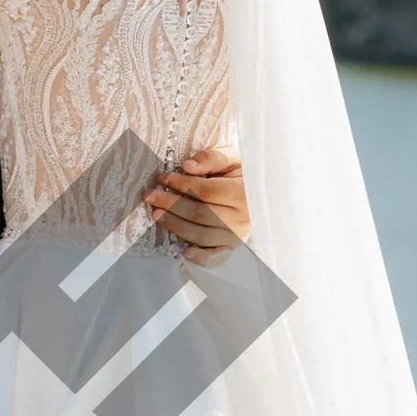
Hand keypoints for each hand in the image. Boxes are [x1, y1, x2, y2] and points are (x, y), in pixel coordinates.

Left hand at [144, 146, 250, 267]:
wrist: (267, 193)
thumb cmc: (244, 173)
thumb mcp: (234, 158)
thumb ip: (212, 158)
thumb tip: (187, 166)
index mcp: (244, 193)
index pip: (206, 191)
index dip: (182, 185)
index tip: (163, 178)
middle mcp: (243, 218)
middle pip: (200, 214)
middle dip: (171, 204)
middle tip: (150, 196)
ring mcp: (237, 235)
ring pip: (202, 234)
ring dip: (176, 226)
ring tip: (156, 214)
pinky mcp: (232, 247)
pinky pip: (216, 257)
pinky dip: (200, 257)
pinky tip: (184, 252)